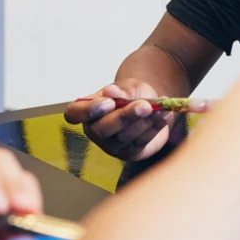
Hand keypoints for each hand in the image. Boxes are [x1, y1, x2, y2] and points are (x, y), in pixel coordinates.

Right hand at [63, 79, 203, 161]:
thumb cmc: (131, 93)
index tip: (108, 102)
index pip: (74, 114)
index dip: (88, 111)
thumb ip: (121, 90)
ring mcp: (112, 145)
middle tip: (144, 105)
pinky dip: (155, 128)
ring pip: (125, 137)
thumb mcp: (128, 86)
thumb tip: (111, 92)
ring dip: (144, 122)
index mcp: (86, 111)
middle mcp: (95, 130)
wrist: (149, 103)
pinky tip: (165, 114)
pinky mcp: (130, 153)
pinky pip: (141, 142)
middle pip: (103, 130)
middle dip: (125, 117)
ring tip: (160, 108)